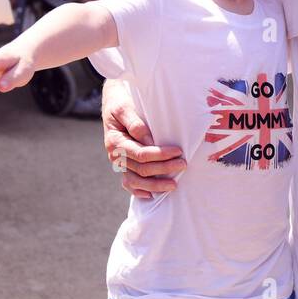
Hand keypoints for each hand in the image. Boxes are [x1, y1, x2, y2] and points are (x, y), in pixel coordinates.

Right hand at [102, 80, 185, 198]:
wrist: (114, 103)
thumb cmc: (122, 103)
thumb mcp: (125, 108)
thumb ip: (135, 123)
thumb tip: (149, 141)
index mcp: (115, 141)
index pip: (140, 154)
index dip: (160, 155)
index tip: (178, 151)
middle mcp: (115, 155)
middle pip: (141, 169)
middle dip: (163, 169)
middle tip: (183, 165)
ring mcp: (119, 163)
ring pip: (135, 181)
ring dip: (155, 185)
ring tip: (174, 185)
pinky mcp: (123, 166)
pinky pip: (129, 184)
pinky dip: (140, 191)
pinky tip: (152, 195)